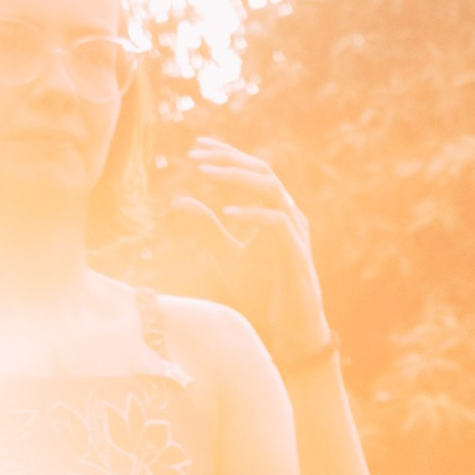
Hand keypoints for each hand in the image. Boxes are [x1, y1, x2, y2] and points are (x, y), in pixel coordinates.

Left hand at [165, 141, 333, 366]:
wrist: (291, 329)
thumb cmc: (264, 292)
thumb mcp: (226, 255)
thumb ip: (206, 228)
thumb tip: (178, 202)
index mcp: (275, 209)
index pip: (252, 169)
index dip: (226, 154)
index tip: (196, 146)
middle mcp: (288, 213)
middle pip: (262, 170)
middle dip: (229, 158)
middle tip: (196, 155)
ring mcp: (296, 232)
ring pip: (271, 188)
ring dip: (237, 178)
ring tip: (206, 175)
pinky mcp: (296, 254)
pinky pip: (277, 223)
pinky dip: (251, 215)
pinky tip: (226, 214)